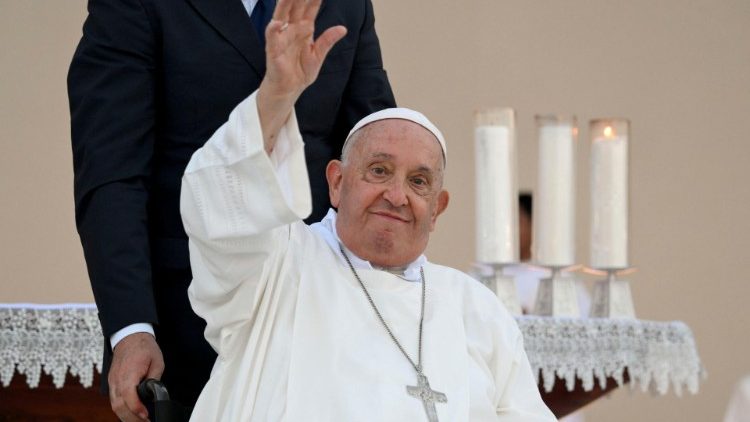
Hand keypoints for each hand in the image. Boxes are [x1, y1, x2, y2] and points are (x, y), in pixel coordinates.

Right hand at [108, 332, 163, 421]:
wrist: (130, 336)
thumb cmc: (144, 347)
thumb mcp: (157, 362)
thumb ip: (155, 379)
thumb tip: (155, 394)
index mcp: (129, 373)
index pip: (128, 397)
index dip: (137, 409)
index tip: (146, 415)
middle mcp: (117, 380)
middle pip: (119, 406)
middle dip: (132, 418)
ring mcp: (112, 382)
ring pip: (114, 406)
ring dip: (126, 416)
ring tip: (140, 420)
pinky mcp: (112, 383)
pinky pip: (114, 400)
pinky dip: (122, 409)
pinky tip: (132, 414)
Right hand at [257, 0, 346, 151]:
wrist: (290, 89)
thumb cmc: (300, 70)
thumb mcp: (318, 55)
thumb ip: (328, 40)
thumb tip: (343, 28)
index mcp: (304, 29)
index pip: (309, 8)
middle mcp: (291, 29)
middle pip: (294, 7)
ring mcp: (281, 38)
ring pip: (281, 16)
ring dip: (284, 4)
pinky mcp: (273, 51)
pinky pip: (272, 38)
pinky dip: (274, 30)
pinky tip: (277, 23)